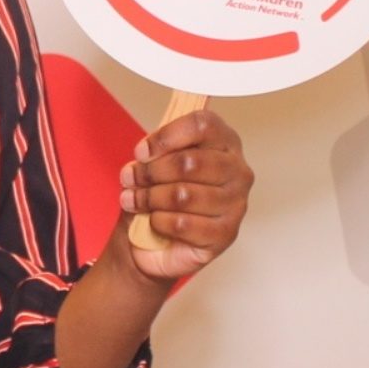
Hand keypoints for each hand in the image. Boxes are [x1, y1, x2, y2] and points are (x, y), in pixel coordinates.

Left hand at [119, 109, 251, 281]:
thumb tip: (144, 153)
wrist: (155, 241)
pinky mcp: (225, 234)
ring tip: (135, 200)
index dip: (166, 137)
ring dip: (149, 198)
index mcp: (225, 143)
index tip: (142, 151)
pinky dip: (158, 222)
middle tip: (131, 178)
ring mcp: (235, 204)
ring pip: (183, 195)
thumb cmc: (160, 196)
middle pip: (189, 162)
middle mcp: (237, 171)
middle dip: (151, 172)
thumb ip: (153, 152)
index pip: (202, 125)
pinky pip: (182, 223)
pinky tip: (154, 221)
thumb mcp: (155, 164)